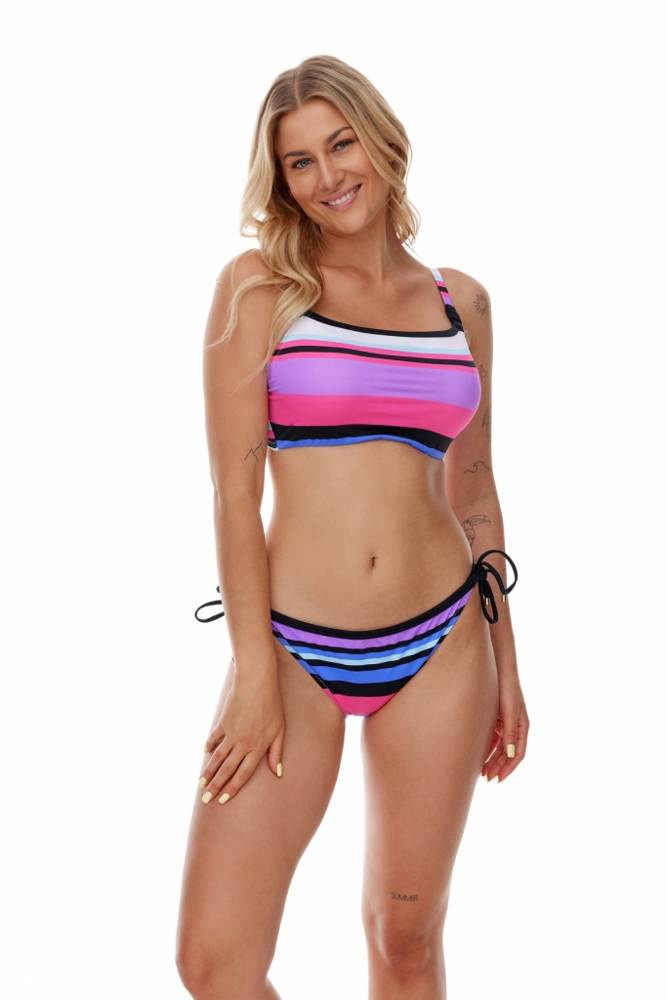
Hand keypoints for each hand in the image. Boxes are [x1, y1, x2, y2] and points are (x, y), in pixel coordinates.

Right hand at [199, 667, 285, 804]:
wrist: (256, 682)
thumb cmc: (273, 705)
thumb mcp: (280, 730)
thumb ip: (276, 752)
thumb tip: (277, 773)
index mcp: (257, 748)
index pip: (242, 774)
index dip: (232, 788)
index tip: (223, 800)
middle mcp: (242, 744)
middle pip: (226, 770)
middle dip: (215, 787)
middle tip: (205, 799)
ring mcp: (231, 733)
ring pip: (217, 757)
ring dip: (208, 772)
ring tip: (200, 784)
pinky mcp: (223, 722)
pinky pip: (214, 738)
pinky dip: (209, 745)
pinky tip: (205, 753)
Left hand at [481, 672, 528, 781]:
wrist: (499, 669)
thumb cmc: (506, 688)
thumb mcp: (507, 710)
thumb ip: (509, 732)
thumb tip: (510, 754)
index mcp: (522, 726)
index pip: (518, 753)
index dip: (509, 768)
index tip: (499, 778)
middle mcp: (516, 726)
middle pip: (508, 753)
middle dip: (498, 766)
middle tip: (487, 778)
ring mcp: (506, 722)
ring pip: (501, 747)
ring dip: (493, 759)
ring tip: (482, 771)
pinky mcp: (498, 718)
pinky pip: (494, 738)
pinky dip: (488, 748)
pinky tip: (479, 755)